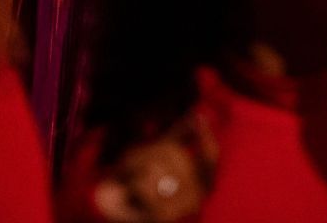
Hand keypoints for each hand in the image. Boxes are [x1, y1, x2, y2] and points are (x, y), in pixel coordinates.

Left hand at [90, 114, 218, 221]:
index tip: (199, 116)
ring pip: (157, 167)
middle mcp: (197, 200)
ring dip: (135, 166)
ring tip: (130, 180)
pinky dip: (130, 182)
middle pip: (176, 155)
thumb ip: (180, 138)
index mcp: (202, 186)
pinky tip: (127, 191)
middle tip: (134, 165)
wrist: (115, 211)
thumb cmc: (139, 185)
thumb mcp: (161, 158)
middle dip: (150, 151)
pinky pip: (143, 183)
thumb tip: (195, 115)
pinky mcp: (163, 217)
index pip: (211, 158)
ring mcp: (181, 211)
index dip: (206, 137)